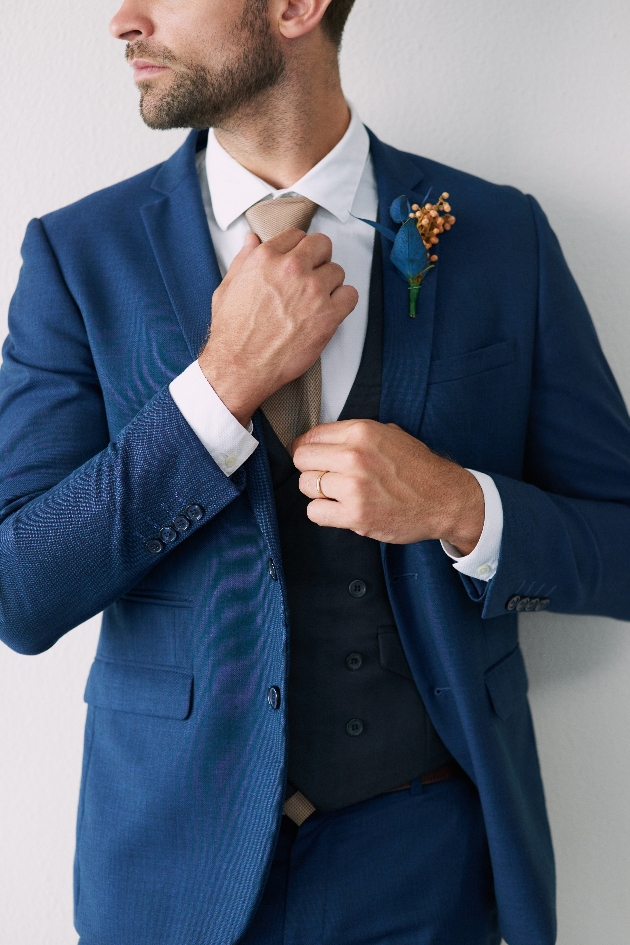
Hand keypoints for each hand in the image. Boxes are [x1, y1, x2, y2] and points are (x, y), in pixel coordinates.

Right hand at [198, 229, 358, 425]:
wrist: (241, 366)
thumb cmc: (232, 333)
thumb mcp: (227, 288)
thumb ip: (243, 260)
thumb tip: (251, 240)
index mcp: (266, 258)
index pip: (296, 235)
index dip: (298, 249)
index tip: (298, 261)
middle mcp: (292, 269)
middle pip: (322, 245)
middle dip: (317, 259)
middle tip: (310, 278)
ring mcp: (313, 291)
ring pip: (337, 270)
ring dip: (329, 284)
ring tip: (314, 302)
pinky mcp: (328, 315)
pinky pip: (351, 295)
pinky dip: (343, 302)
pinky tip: (329, 311)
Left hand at [291, 420, 484, 551]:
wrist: (446, 499)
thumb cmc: (418, 469)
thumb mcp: (389, 434)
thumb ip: (355, 435)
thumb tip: (322, 439)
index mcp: (361, 432)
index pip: (310, 436)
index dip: (309, 449)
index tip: (314, 459)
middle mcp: (355, 456)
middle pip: (301, 459)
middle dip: (310, 469)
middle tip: (327, 478)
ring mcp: (354, 487)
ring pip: (305, 486)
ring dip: (318, 493)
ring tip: (339, 495)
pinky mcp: (356, 515)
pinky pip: (315, 512)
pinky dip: (324, 513)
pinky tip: (341, 511)